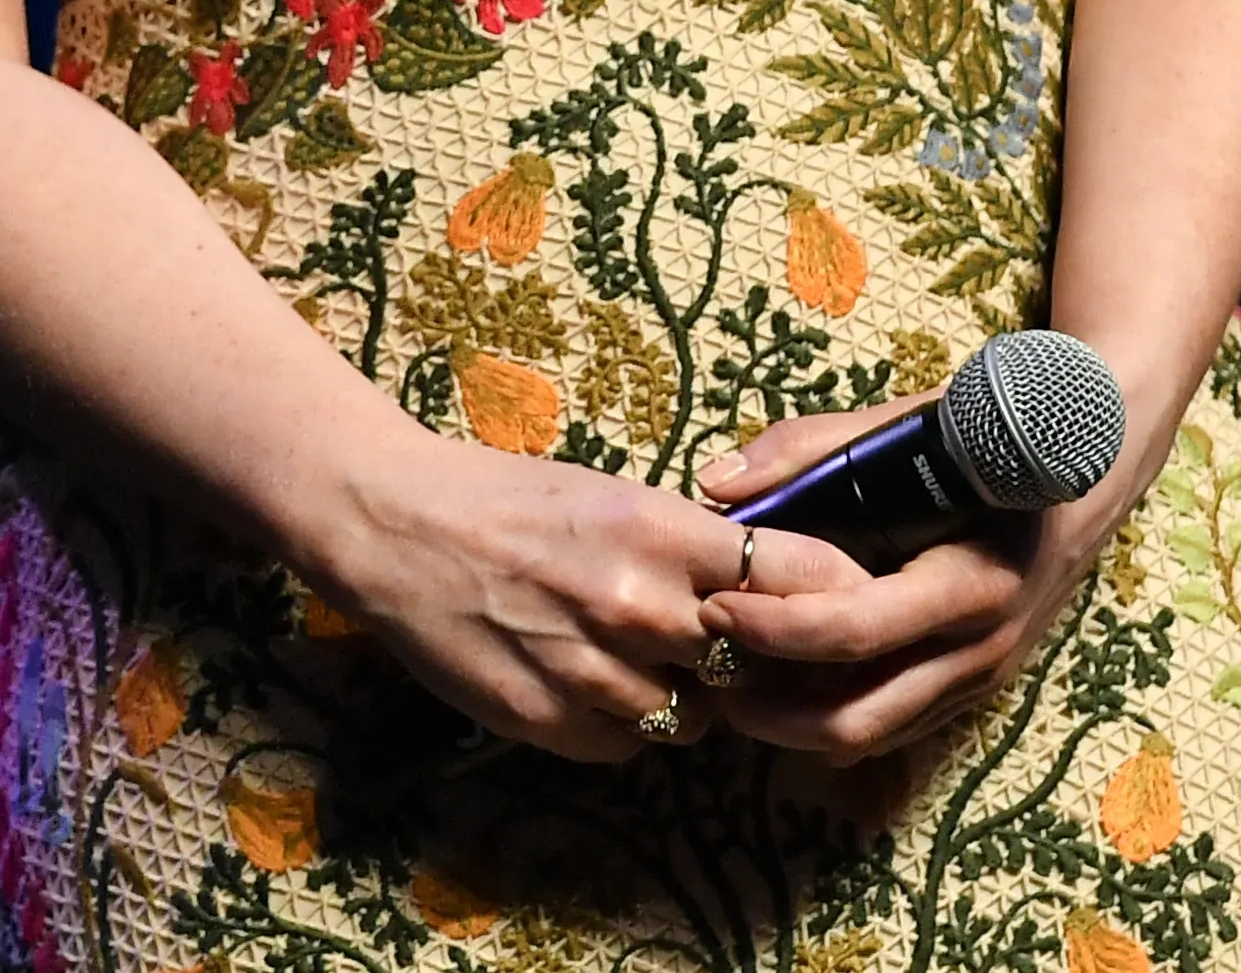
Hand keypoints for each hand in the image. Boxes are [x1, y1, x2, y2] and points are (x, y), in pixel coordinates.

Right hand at [297, 425, 871, 761]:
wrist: (393, 528)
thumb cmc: (505, 500)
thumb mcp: (612, 496)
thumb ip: (691, 547)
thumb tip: (772, 589)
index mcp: (659, 532)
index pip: (796, 575)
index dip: (831, 595)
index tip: (847, 604)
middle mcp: (639, 607)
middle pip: (754, 663)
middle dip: (744, 657)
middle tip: (715, 640)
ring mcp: (596, 674)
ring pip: (694, 720)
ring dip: (679, 697)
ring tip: (628, 657)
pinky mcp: (554, 724)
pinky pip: (626, 745)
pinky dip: (617, 722)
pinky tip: (579, 678)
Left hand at [698, 405, 1124, 759]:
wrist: (1088, 474)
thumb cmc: (985, 443)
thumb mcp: (901, 425)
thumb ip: (805, 450)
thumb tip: (714, 483)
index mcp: (965, 582)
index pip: (853, 631)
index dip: (771, 628)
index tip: (711, 604)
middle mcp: (979, 648)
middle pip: (855, 717)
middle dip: (767, 707)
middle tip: (703, 662)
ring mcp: (981, 679)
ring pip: (870, 736)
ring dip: (791, 723)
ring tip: (726, 676)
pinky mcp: (975, 689)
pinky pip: (892, 725)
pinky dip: (828, 718)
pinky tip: (780, 679)